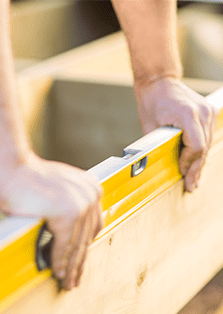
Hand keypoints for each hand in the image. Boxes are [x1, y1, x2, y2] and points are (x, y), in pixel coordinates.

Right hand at [0, 153, 102, 289]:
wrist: (11, 168)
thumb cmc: (27, 178)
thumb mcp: (58, 191)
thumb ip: (69, 208)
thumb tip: (70, 236)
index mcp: (91, 189)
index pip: (92, 227)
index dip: (84, 248)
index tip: (79, 262)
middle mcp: (90, 195)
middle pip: (86, 238)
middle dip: (79, 262)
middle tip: (74, 279)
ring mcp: (80, 204)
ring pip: (76, 245)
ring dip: (70, 267)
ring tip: (66, 282)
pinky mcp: (67, 214)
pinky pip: (63, 245)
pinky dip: (59, 261)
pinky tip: (56, 272)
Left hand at [134, 77, 218, 191]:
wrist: (159, 82)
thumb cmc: (151, 102)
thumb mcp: (150, 126)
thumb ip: (159, 145)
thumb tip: (161, 166)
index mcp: (187, 114)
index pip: (196, 146)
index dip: (188, 163)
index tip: (181, 173)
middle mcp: (202, 112)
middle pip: (203, 148)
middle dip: (196, 169)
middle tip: (191, 186)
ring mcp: (208, 112)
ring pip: (207, 144)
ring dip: (200, 162)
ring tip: (194, 180)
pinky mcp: (208, 113)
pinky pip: (206, 136)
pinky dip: (201, 150)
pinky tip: (197, 163)